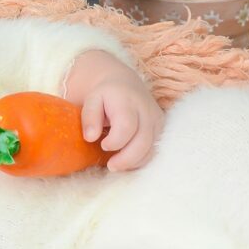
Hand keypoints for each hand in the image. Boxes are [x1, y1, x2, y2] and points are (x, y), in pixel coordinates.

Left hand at [66, 50, 161, 171]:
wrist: (123, 82)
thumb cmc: (104, 95)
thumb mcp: (91, 100)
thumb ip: (89, 117)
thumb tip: (90, 138)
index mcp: (127, 101)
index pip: (127, 126)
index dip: (115, 141)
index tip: (103, 145)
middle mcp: (145, 109)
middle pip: (143, 141)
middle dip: (126, 158)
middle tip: (111, 166)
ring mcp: (155, 119)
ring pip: (150, 148)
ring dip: (133, 161)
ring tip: (116, 165)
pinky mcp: (160, 127)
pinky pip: (153, 149)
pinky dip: (140, 159)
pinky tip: (126, 161)